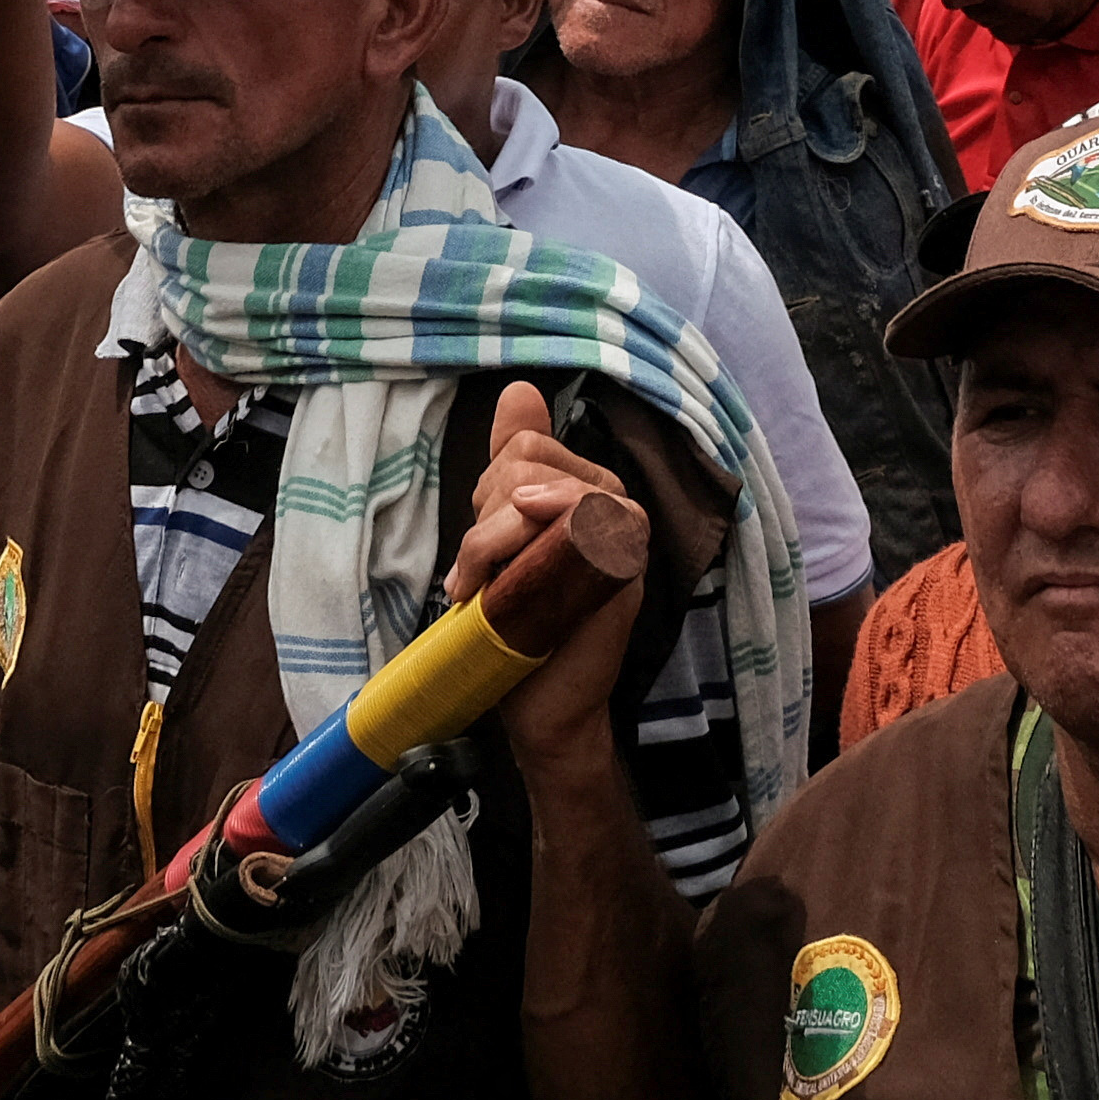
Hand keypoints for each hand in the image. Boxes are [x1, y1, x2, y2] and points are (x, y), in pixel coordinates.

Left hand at [446, 383, 643, 773]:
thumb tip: (520, 390)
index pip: (525, 446)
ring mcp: (623, 534)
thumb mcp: (506, 538)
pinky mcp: (621, 566)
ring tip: (478, 591)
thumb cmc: (522, 627)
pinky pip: (577, 516)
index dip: (487, 495)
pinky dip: (524, 543)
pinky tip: (506, 580)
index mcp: (588, 489)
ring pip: (539, 490)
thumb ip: (512, 467)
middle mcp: (614, 502)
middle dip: (484, 521)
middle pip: (527, 462)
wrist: (543, 709)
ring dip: (490, 543)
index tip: (478, 553)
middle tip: (474, 580)